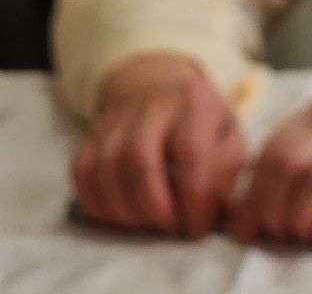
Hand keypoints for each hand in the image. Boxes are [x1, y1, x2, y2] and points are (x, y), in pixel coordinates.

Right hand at [71, 53, 245, 239]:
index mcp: (195, 102)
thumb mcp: (228, 134)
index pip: (191, 154)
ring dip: (125, 209)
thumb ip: (228, 172)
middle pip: (138, 159)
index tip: (197, 227)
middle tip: (169, 227)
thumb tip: (227, 211)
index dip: (194, 199)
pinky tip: (120, 214)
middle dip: (153, 206)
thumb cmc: (200, 120)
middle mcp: (152, 104)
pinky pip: (82, 172)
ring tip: (147, 224)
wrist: (158, 83)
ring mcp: (116, 117)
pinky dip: (97, 202)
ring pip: (106, 167)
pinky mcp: (91, 133)